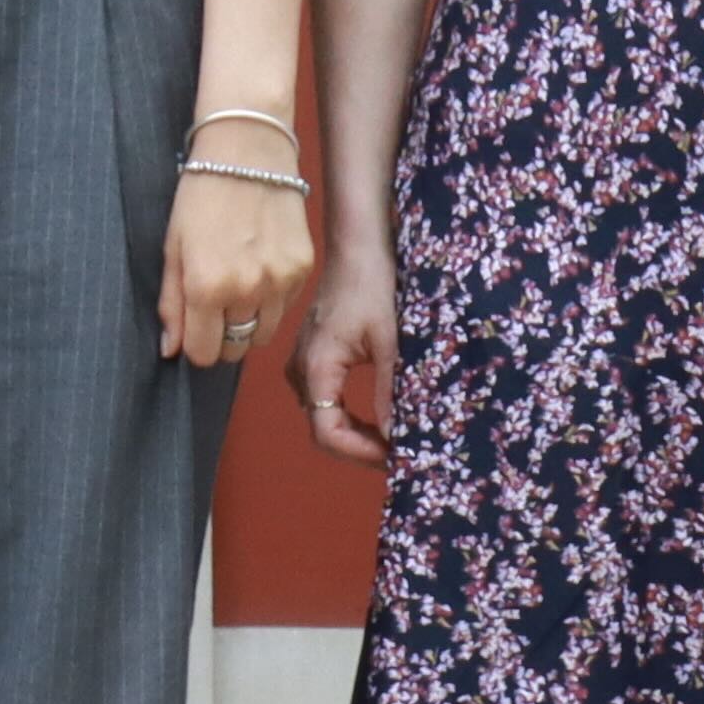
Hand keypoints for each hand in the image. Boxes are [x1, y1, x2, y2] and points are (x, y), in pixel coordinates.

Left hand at [161, 159, 314, 370]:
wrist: (247, 149)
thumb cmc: (201, 193)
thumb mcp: (173, 245)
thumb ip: (171, 303)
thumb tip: (170, 350)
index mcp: (207, 286)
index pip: (204, 354)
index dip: (196, 345)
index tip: (193, 326)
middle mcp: (247, 290)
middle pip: (236, 349)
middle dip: (221, 336)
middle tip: (213, 303)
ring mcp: (280, 281)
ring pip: (263, 334)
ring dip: (248, 321)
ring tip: (236, 283)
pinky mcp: (303, 269)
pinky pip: (286, 306)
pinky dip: (272, 298)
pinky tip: (259, 264)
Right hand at [294, 238, 397, 463]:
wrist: (357, 246)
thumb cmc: (373, 285)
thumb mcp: (389, 341)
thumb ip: (389, 392)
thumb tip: (395, 438)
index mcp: (317, 366)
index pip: (326, 432)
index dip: (360, 453)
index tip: (396, 457)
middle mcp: (301, 369)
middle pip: (323, 429)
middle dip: (361, 448)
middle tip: (402, 453)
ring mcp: (303, 362)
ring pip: (323, 416)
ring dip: (356, 434)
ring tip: (394, 438)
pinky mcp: (311, 356)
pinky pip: (324, 399)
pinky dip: (349, 416)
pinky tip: (378, 417)